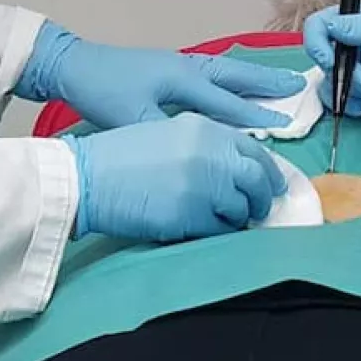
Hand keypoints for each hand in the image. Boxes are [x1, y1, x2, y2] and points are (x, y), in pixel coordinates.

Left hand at [19, 23, 304, 129]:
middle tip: (298, 85)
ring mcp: (179, 64)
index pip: (226, 101)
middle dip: (267, 82)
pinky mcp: (169, 67)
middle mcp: (186, 67)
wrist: (72, 65)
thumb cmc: (101, 92)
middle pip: (236, 76)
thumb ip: (165, 133)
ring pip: (226, 70)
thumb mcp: (132, 119)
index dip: (255, 115)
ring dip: (254, 76)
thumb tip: (197, 148)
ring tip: (280, 80)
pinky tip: (237, 82)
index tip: (284, 123)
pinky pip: (214, 71)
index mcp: (181, 79)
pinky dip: (234, 77)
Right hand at [66, 115, 286, 240]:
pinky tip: (205, 229)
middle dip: (262, 197)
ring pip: (241, 207)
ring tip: (225, 221)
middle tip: (260, 209)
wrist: (86, 176)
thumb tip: (236, 171)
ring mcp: (202, 185)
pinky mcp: (191, 215)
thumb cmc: (119, 156)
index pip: (253, 149)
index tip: (273, 183)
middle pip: (256, 179)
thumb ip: (204, 146)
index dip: (268, 169)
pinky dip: (219, 233)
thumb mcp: (167, 134)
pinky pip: (220, 230)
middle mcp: (209, 153)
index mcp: (204, 128)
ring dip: (238, 218)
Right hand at [301, 5, 360, 112]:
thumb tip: (332, 28)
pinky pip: (346, 99)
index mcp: (357, 20)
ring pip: (334, 84)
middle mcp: (353, 43)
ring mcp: (359, 67)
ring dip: (360, 92)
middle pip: (325, 61)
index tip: (331, 61)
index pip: (319, 27)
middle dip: (349, 77)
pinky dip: (356, 104)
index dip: (316, 44)